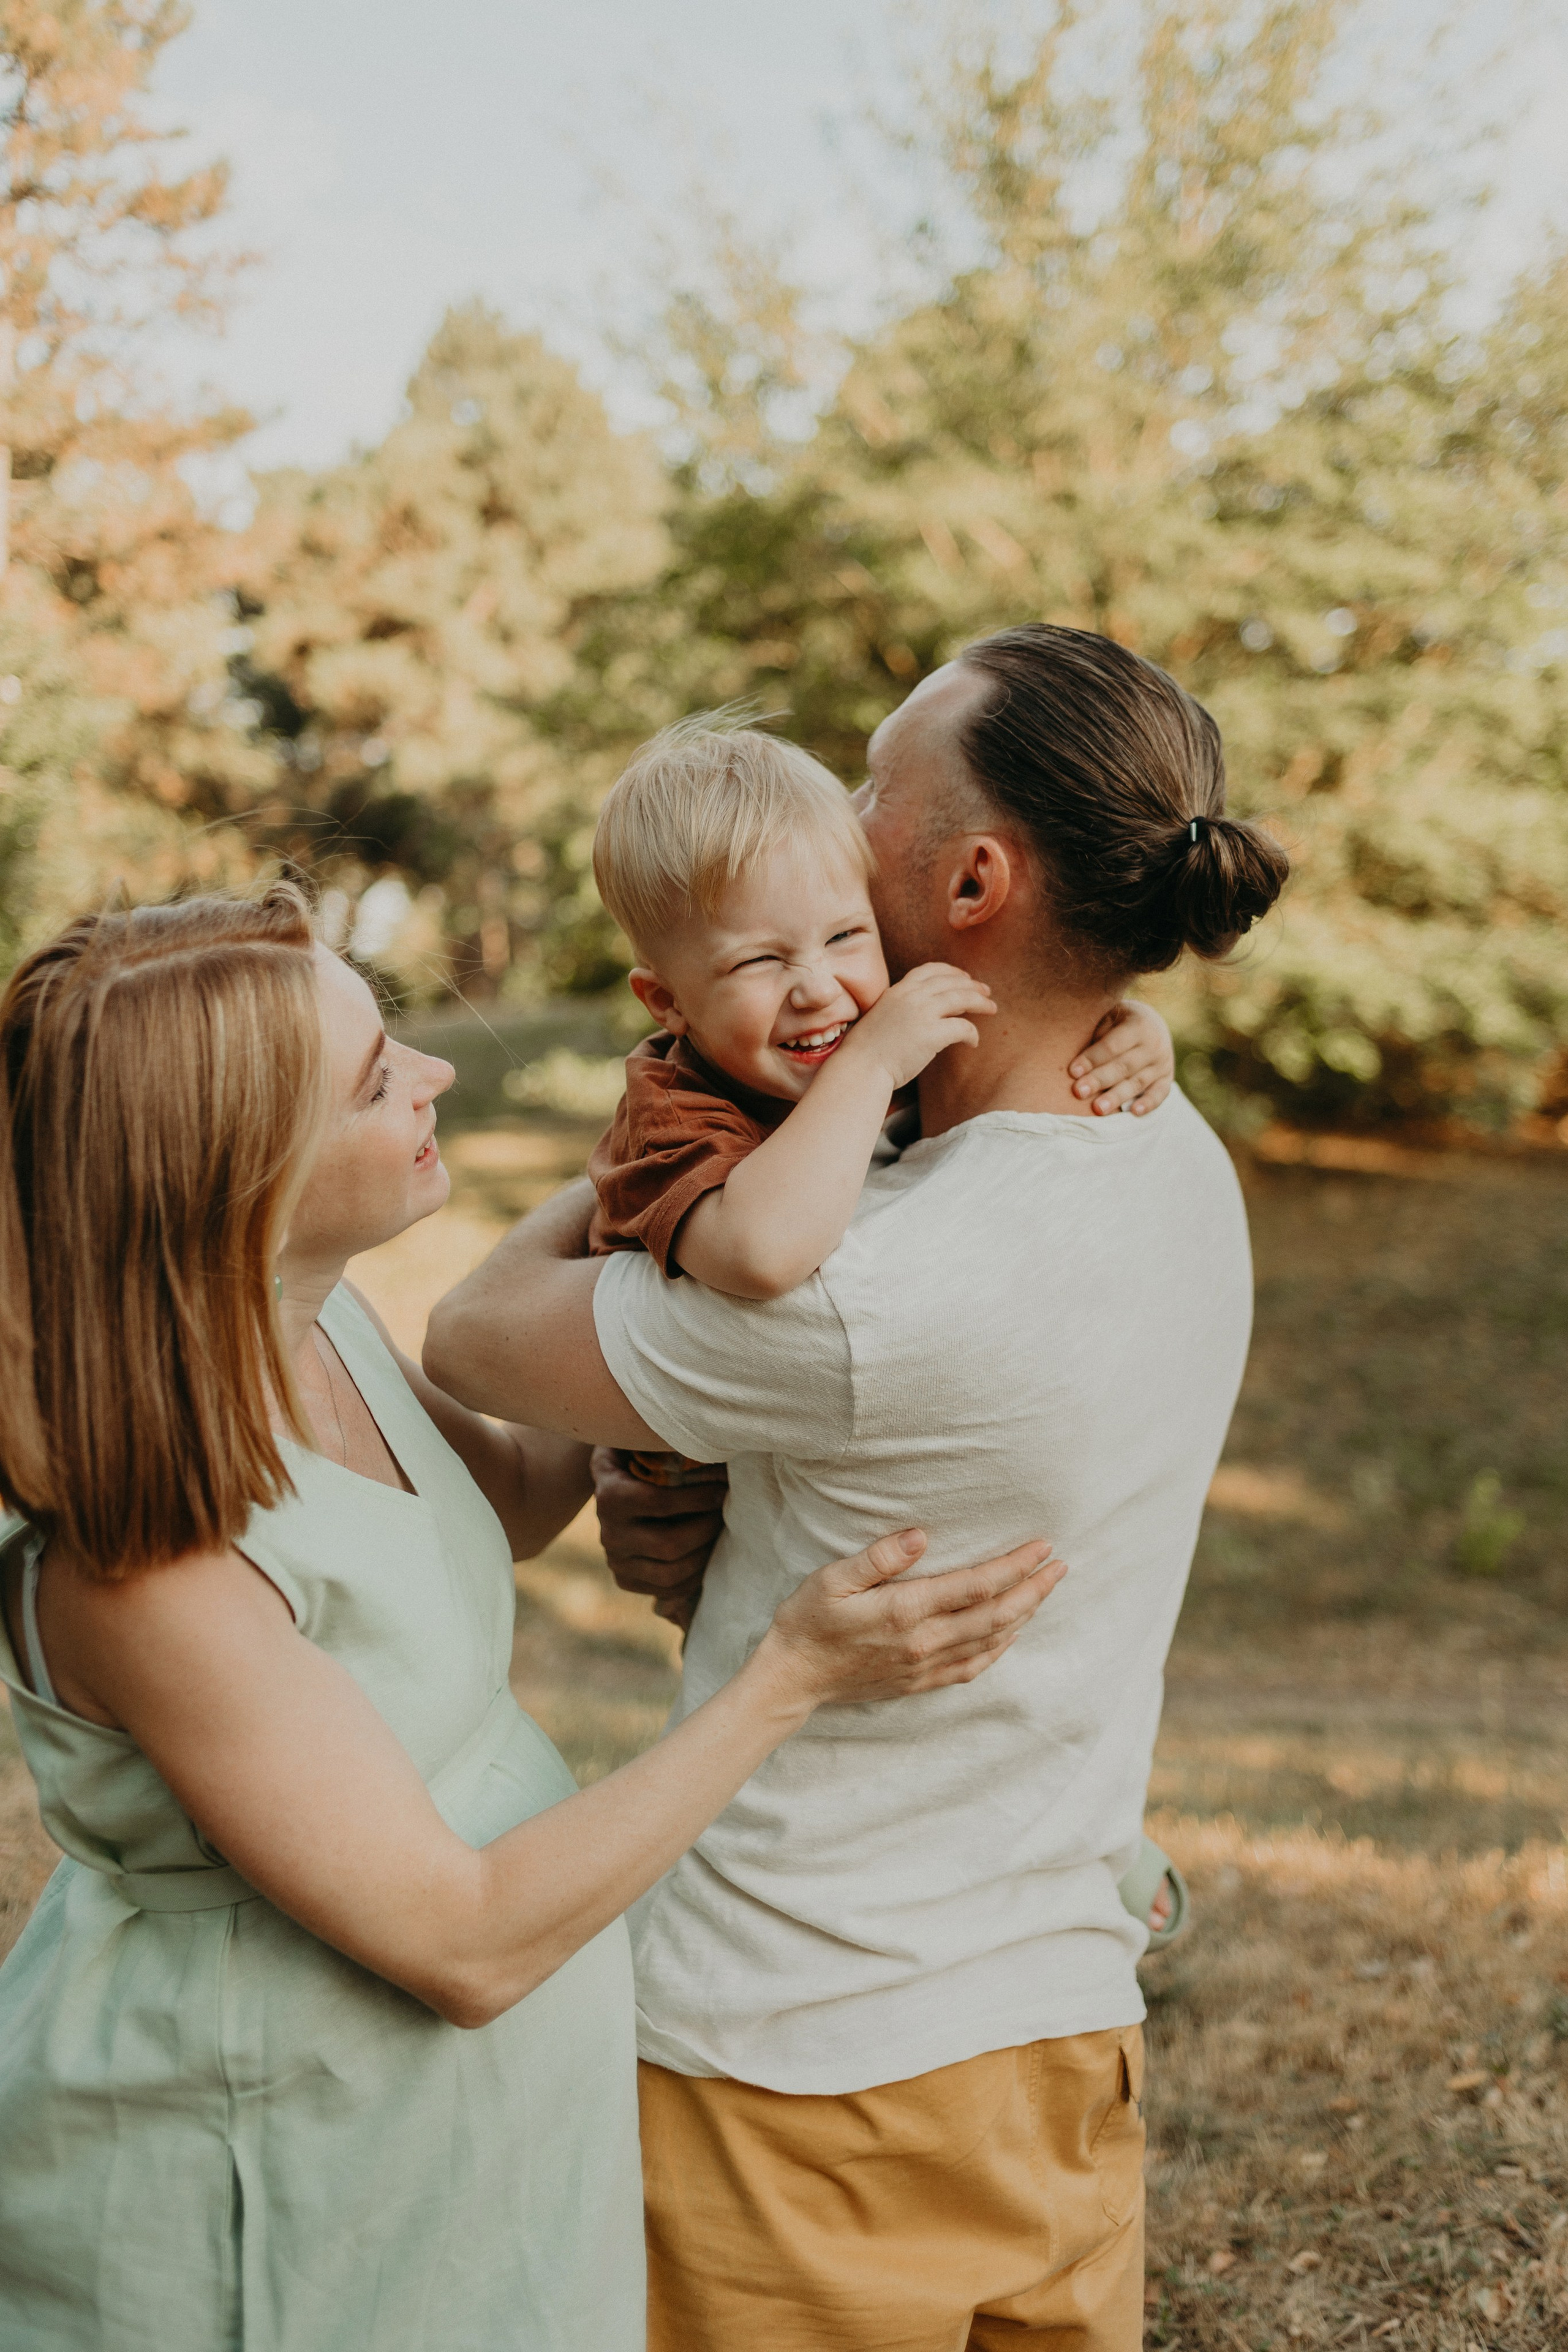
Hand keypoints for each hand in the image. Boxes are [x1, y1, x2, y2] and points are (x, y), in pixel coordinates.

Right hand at [592, 1447, 726, 1631]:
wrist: (610, 1484)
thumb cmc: (636, 1454)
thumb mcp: (638, 1437)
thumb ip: (659, 1436)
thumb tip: (706, 1433)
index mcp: (610, 1495)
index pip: (660, 1502)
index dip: (698, 1498)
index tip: (724, 1489)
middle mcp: (609, 1533)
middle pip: (669, 1544)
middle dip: (707, 1529)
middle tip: (727, 1513)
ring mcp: (616, 1560)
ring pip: (671, 1573)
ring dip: (705, 1555)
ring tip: (721, 1533)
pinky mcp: (625, 1579)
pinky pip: (667, 1590)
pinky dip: (695, 1577)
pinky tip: (708, 1555)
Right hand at [756, 1528, 1063, 1709]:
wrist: (793, 1678)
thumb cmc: (808, 1620)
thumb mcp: (832, 1579)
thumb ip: (878, 1557)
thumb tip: (921, 1536)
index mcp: (905, 1611)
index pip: (976, 1586)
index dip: (1014, 1565)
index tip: (1042, 1546)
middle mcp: (923, 1642)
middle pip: (996, 1615)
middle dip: (1033, 1589)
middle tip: (1061, 1566)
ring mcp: (925, 1666)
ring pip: (991, 1641)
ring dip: (1025, 1615)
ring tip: (1046, 1590)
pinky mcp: (921, 1682)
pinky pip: (974, 1666)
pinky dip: (1001, 1647)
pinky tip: (1012, 1632)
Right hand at [843, 964, 995, 1091]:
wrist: (860, 1068)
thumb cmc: (866, 1051)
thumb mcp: (882, 1017)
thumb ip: (901, 1009)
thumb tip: (923, 1016)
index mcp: (897, 990)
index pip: (930, 970)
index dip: (951, 972)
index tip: (963, 978)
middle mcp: (911, 996)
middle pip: (951, 981)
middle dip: (972, 985)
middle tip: (986, 992)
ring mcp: (922, 1013)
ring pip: (962, 998)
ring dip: (980, 1002)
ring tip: (991, 1008)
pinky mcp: (931, 1033)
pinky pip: (963, 1027)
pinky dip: (972, 1033)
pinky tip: (973, 1042)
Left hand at [1069, 1000, 1173, 1115]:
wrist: (1152, 1024)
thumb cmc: (1118, 1023)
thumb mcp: (1109, 1018)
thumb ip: (1097, 1036)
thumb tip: (1074, 1063)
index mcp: (1138, 1025)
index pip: (1112, 1045)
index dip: (1092, 1059)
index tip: (1073, 1072)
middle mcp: (1154, 1044)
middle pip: (1124, 1066)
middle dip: (1100, 1080)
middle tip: (1079, 1092)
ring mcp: (1162, 1062)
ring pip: (1138, 1082)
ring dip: (1117, 1096)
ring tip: (1098, 1109)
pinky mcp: (1166, 1078)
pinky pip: (1160, 1093)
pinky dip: (1148, 1104)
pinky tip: (1134, 1112)